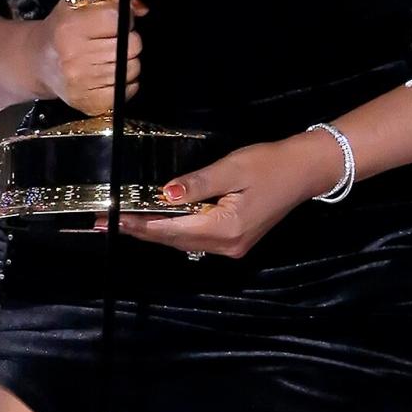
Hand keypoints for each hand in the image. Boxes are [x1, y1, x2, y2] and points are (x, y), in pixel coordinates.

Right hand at [33, 0, 146, 115]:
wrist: (38, 61)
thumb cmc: (64, 28)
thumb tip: (141, 9)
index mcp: (70, 27)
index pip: (117, 18)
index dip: (122, 17)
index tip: (114, 21)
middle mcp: (73, 56)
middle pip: (130, 44)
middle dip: (127, 39)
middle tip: (112, 39)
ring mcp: (80, 82)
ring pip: (131, 68)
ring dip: (126, 61)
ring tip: (109, 55)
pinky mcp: (87, 103)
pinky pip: (126, 91)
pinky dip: (125, 82)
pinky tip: (110, 73)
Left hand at [96, 132, 340, 258]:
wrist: (305, 170)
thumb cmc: (269, 164)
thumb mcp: (232, 168)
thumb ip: (197, 184)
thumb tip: (163, 195)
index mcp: (224, 229)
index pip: (171, 230)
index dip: (139, 225)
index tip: (110, 220)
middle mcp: (226, 246)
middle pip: (174, 240)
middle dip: (141, 229)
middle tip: (106, 220)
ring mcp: (232, 246)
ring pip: (184, 241)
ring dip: (156, 230)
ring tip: (125, 220)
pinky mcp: (236, 240)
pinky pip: (197, 237)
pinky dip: (175, 229)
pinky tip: (159, 219)